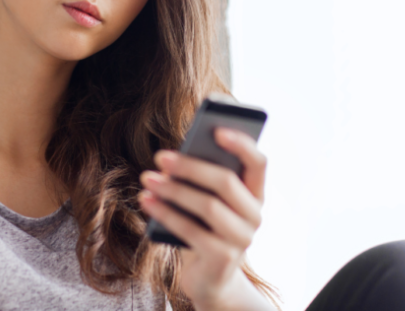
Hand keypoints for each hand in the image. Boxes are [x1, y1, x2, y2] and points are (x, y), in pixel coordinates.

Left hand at [138, 128, 271, 310]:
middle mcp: (255, 215)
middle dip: (190, 166)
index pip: (259, 161)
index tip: (216, 128)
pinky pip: (192, 230)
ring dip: (173, 189)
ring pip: (208, 206)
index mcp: (256, 193)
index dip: (241, 143)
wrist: (209, 277)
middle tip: (160, 156)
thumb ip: (201, 177)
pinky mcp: (223, 259)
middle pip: (226, 182)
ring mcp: (242, 239)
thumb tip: (175, 155)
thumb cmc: (204, 226)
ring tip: (147, 178)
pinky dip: (165, 213)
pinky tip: (145, 200)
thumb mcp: (206, 198)